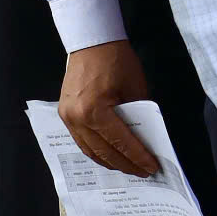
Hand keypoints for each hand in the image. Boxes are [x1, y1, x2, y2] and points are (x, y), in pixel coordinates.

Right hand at [58, 40, 158, 177]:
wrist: (91, 42)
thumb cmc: (117, 60)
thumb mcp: (136, 87)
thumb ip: (139, 115)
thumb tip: (146, 139)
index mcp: (95, 111)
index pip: (121, 142)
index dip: (138, 157)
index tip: (152, 167)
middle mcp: (77, 118)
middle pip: (103, 151)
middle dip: (125, 164)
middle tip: (143, 172)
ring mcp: (67, 118)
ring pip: (89, 150)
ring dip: (110, 162)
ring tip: (129, 168)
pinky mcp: (64, 115)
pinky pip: (81, 140)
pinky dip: (96, 151)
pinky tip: (110, 156)